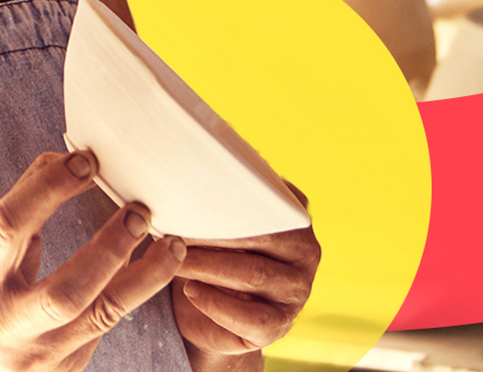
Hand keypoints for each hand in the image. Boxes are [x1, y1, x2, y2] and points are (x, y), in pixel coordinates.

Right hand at [0, 151, 185, 371]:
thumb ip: (19, 207)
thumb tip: (62, 159)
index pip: (9, 226)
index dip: (49, 189)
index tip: (86, 161)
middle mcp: (4, 324)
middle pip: (66, 291)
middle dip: (110, 247)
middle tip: (141, 211)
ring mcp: (37, 354)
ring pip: (102, 315)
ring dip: (146, 276)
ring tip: (173, 243)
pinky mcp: (64, 369)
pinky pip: (107, 327)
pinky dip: (136, 293)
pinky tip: (158, 265)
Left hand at [171, 185, 320, 371]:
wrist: (207, 316)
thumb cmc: (213, 255)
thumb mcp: (219, 223)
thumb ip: (222, 196)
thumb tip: (207, 158)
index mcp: (296, 219)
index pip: (271, 204)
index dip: (233, 201)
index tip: (197, 197)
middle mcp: (306, 253)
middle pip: (260, 238)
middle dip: (214, 234)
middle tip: (176, 229)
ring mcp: (296, 292)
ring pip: (253, 274)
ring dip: (208, 265)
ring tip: (177, 259)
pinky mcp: (279, 325)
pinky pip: (250, 317)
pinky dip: (216, 303)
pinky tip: (191, 291)